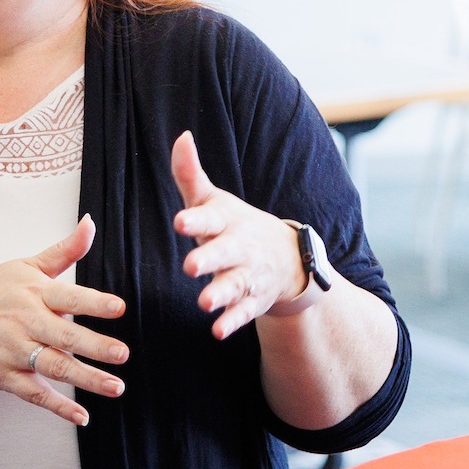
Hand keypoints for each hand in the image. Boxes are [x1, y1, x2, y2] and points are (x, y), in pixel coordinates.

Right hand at [0, 214, 128, 426]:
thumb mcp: (24, 265)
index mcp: (33, 292)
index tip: (119, 307)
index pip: (68, 296)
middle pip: (64, 335)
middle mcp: (24, 322)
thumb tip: (90, 223)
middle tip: (122, 354)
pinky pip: (34, 393)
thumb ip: (63, 250)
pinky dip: (58, 407)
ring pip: (54, 367)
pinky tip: (82, 417)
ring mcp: (13, 351)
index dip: (93, 302)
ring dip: (86, 379)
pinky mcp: (4, 376)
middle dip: (94, 346)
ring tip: (115, 386)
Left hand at [172, 130, 310, 339]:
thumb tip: (181, 136)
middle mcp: (239, 248)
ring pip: (235, 284)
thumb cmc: (236, 226)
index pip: (210, 218)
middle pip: (224, 253)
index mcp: (226, 221)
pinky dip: (232, 322)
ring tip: (204, 303)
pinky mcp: (253, 300)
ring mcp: (249, 274)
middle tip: (190, 265)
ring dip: (220, 293)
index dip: (196, 220)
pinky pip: (243, 312)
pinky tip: (217, 331)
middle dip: (209, 259)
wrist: (287, 258)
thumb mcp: (215, 200)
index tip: (181, 221)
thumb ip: (191, 175)